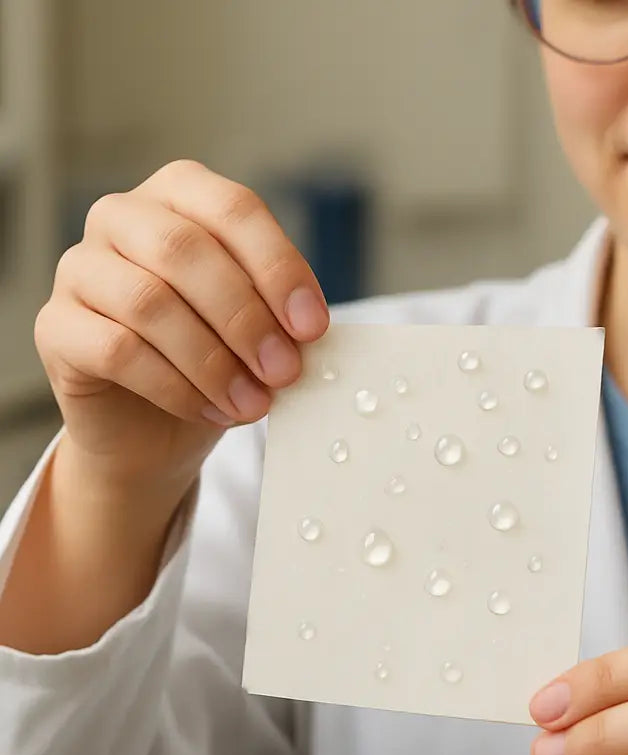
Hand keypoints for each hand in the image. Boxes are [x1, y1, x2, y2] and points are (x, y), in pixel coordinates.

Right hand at [34, 159, 329, 497]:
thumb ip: (280, 315)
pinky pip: (117, 351)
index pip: (234, 209)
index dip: (279, 268)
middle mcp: (122, 218)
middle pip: (185, 251)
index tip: (313, 327)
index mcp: (182, 196)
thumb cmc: (218, 361)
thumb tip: (307, 331)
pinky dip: (176, 387)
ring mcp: (80, 268)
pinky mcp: (56, 327)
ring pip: (148, 302)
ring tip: (254, 403)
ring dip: (213, 361)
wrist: (157, 427)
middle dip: (246, 318)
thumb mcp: (261, 329)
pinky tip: (212, 411)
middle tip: (285, 372)